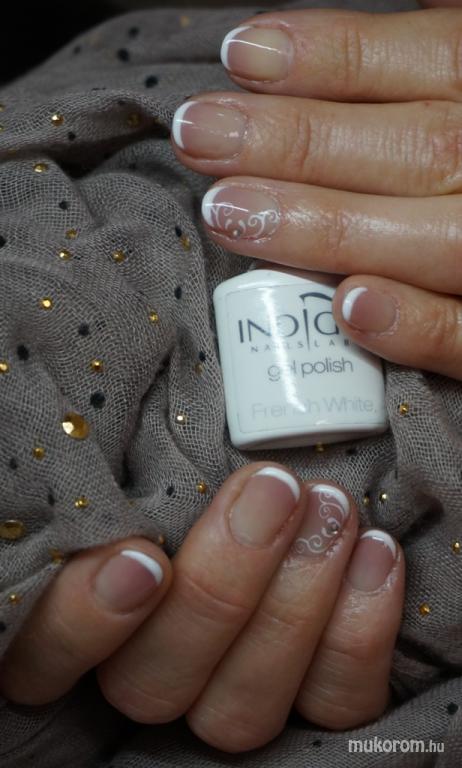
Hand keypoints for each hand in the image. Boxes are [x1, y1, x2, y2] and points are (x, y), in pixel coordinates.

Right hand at [1, 464, 403, 752]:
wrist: (294, 487)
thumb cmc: (202, 453)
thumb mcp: (159, 443)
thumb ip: (133, 452)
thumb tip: (117, 410)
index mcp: (93, 623)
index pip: (44, 660)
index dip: (83, 621)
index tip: (140, 555)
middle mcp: (153, 673)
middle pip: (152, 684)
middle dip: (220, 588)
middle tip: (272, 489)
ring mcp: (229, 698)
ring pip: (240, 710)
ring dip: (292, 606)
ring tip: (330, 507)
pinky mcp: (312, 707)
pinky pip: (333, 706)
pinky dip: (357, 635)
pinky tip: (374, 553)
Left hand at [172, 1, 461, 380]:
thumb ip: (437, 59)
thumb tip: (341, 37)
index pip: (434, 58)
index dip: (336, 56)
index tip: (242, 56)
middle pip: (418, 147)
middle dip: (301, 140)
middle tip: (202, 134)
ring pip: (435, 237)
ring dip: (328, 225)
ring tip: (229, 211)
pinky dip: (417, 325)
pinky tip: (349, 305)